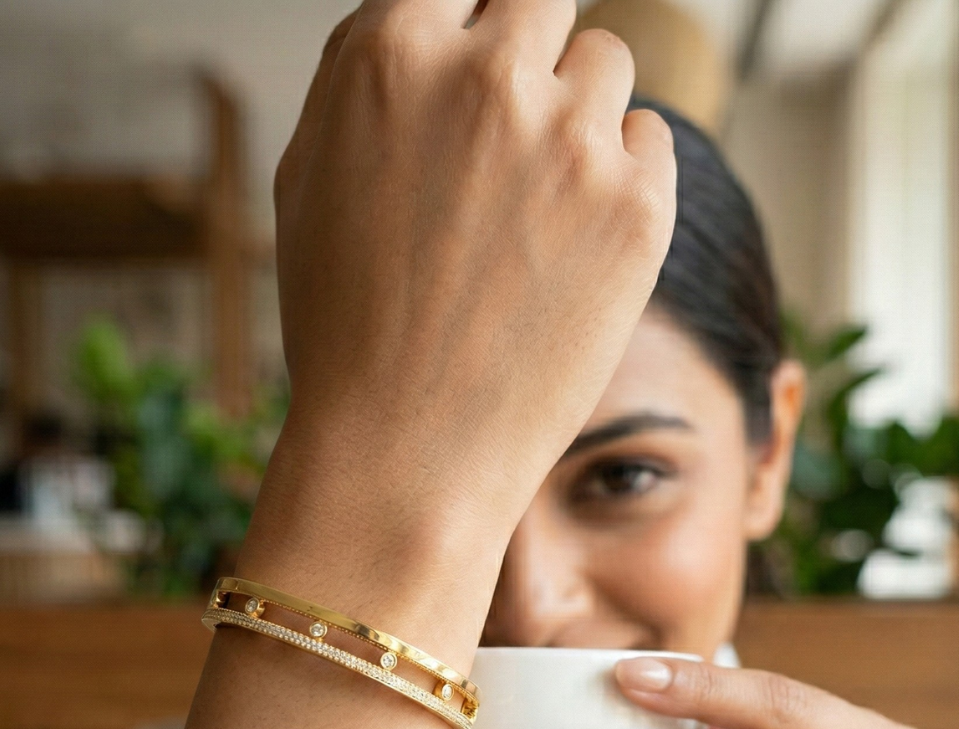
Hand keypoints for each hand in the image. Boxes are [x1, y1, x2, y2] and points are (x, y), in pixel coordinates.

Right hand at [244, 0, 676, 615]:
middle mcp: (488, 76)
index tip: (473, 85)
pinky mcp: (639, 206)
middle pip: (541, 1)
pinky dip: (622, 179)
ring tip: (539, 210)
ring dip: (578, 115)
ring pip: (606, 64)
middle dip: (527, 59)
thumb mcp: (307, 179)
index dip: (465, 35)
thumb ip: (368, 79)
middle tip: (510, 144)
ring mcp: (572, 140)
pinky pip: (650, 141)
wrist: (408, 453)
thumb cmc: (345, 331)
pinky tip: (576, 246)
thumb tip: (426, 23)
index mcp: (392, 54)